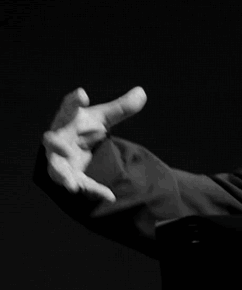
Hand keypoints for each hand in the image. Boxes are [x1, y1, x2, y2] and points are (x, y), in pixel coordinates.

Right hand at [42, 86, 146, 201]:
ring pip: (57, 169)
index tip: (82, 94)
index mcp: (67, 119)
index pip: (68, 107)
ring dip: (64, 177)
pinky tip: (109, 196)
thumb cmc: (83, 126)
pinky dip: (94, 190)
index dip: (73, 101)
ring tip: (73, 187)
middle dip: (56, 145)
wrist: (73, 146)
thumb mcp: (103, 117)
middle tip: (64, 149)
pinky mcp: (70, 175)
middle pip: (52, 142)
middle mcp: (59, 139)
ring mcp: (60, 159)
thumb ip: (121, 107)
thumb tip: (141, 92)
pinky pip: (81, 183)